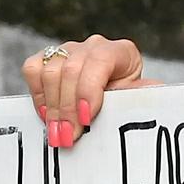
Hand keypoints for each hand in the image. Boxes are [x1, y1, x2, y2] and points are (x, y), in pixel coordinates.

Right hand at [21, 34, 146, 148]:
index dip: (89, 90)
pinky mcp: (49, 59)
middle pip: (71, 70)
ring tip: (57, 133)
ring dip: (52, 107)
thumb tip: (150, 93)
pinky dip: (37, 93)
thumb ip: (141, 97)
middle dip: (68, 108)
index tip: (87, 119)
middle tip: (67, 137)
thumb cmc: (128, 102)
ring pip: (50, 71)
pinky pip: (33, 69)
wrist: (116, 101)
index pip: (100, 61)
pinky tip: (47, 114)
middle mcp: (94, 46)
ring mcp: (69, 50)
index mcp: (121, 52)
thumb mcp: (139, 101)